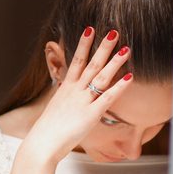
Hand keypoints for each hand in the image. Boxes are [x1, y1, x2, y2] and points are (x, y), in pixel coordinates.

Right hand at [21, 26, 133, 165]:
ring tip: (126, 48)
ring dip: (114, 62)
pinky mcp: (90, 115)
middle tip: (114, 31)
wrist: (42, 144)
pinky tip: (130, 77)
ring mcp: (82, 101)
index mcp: (65, 88)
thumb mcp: (56, 108)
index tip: (90, 29)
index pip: (76, 61)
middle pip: (91, 64)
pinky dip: (119, 87)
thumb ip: (65, 99)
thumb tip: (68, 95)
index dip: (83, 44)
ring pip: (101, 77)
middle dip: (103, 47)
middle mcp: (74, 91)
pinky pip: (107, 98)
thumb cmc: (48, 131)